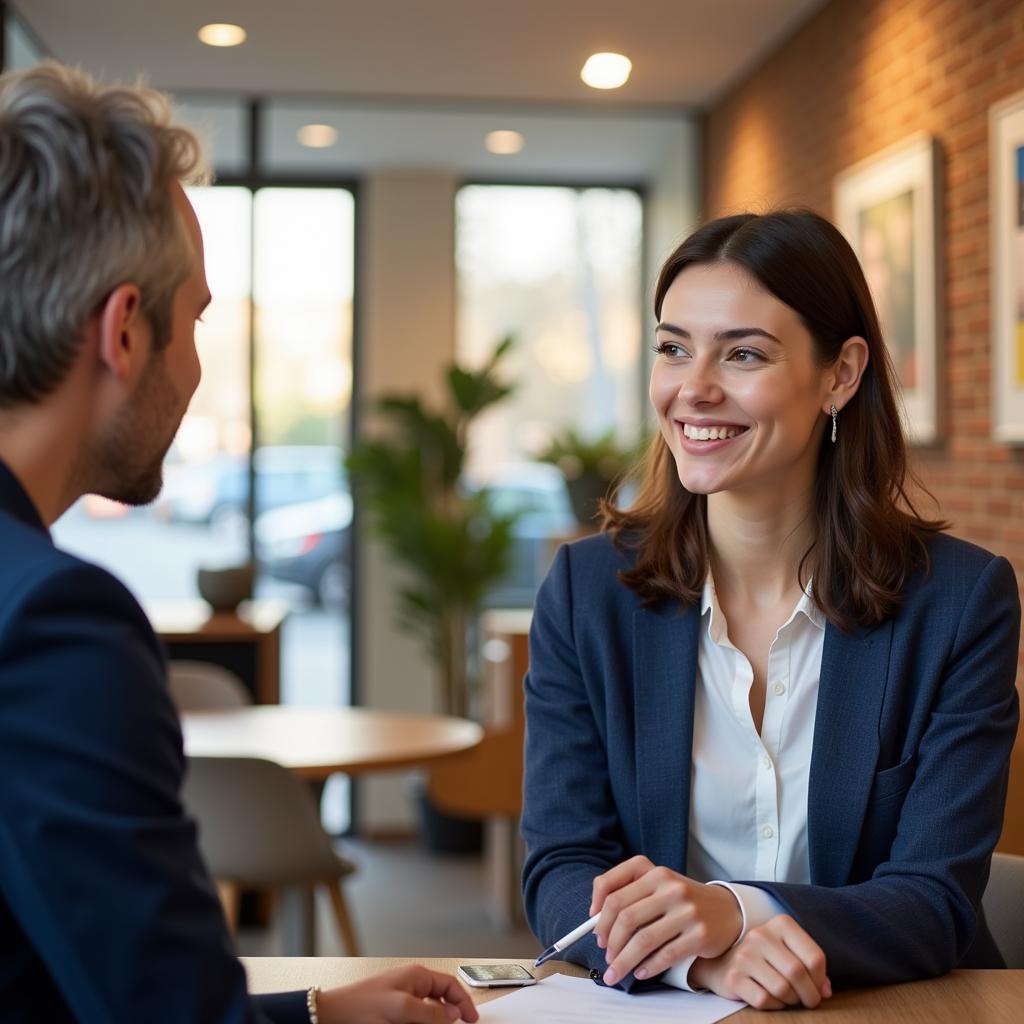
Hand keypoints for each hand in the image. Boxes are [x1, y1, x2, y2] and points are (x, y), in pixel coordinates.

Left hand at [315, 965, 479, 1023]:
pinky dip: (422, 1023)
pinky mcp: (393, 1011)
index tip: (471, 1019)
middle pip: (441, 998)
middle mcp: (411, 984)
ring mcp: (402, 997)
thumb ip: (429, 1011)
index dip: (463, 1001)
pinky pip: (415, 1017)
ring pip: (429, 1010)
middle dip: (451, 1013)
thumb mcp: (401, 1009)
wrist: (334, 1015)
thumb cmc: (361, 1005)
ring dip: (435, 1020)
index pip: (449, 985)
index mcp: (416, 976)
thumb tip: (452, 1015)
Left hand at [589, 855, 742, 985]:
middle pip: (626, 918)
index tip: (594, 931)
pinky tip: (640, 972)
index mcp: (656, 872)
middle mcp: (671, 888)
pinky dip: (648, 967)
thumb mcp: (657, 884)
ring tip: (616, 970)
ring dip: (624, 960)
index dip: (599, 915)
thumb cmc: (681, 899)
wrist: (726, 909)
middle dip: (610, 941)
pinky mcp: (700, 935)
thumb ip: (628, 892)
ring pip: (643, 940)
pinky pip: (665, 955)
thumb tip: (596, 918)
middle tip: (606, 955)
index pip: (615, 893)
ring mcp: (687, 911)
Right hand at [689, 915, 829, 1009]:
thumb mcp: (789, 952)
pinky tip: (771, 998)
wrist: (724, 962)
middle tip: (808, 1000)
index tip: (817, 987)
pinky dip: (774, 1005)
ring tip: (788, 997)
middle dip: (809, 995)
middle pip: (798, 973)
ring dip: (791, 1001)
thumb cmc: (766, 959)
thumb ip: (810, 966)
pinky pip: (765, 1000)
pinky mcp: (734, 977)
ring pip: (783, 989)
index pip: (814, 957)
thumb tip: (825, 991)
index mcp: (780, 924)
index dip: (821, 979)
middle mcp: (761, 935)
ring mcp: (745, 955)